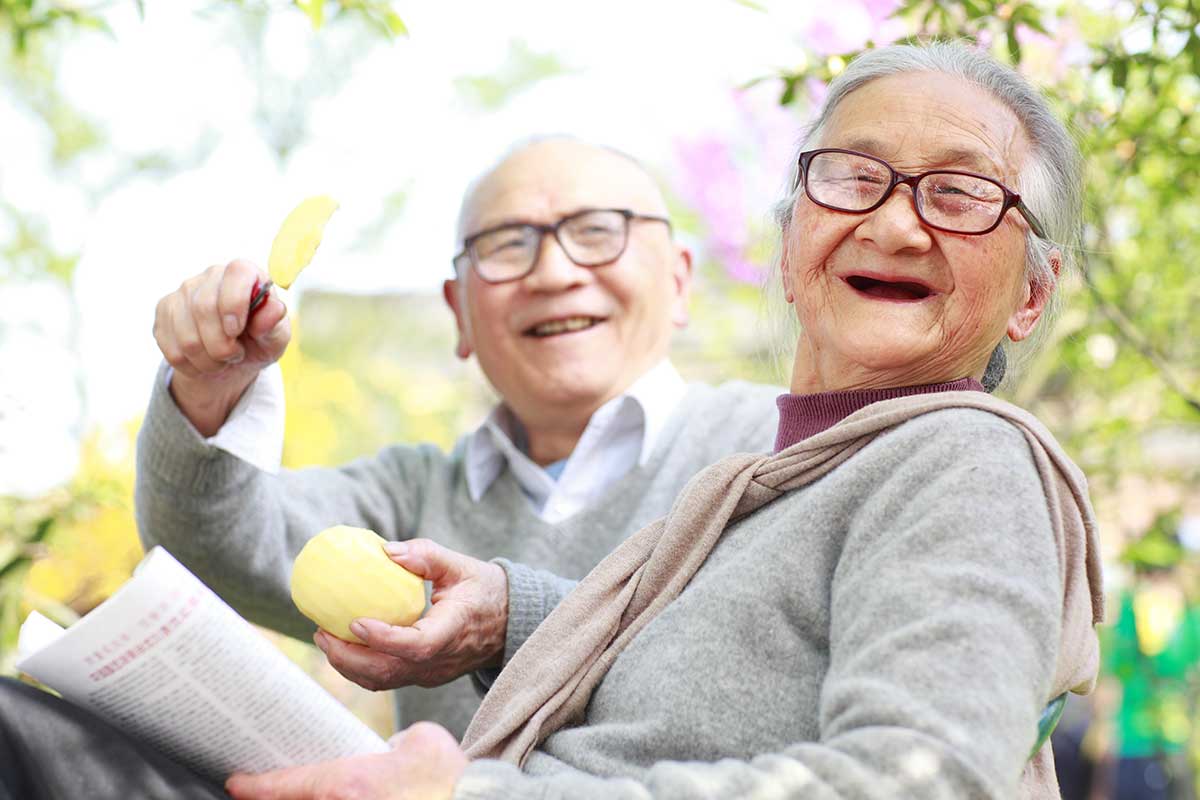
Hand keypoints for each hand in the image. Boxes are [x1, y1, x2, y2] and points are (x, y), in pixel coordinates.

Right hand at [153, 259, 290, 435]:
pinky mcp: (164, 310)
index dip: (235, 304)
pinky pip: (172, 349)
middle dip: (222, 346)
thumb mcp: (276, 337)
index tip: (237, 331)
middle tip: (236, 355)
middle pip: (204, 308)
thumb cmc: (259, 340)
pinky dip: (191, 366)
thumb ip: (275, 323)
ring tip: (222, 361)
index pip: (237, 273)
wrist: (233, 358)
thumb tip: (274, 308)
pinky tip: (204, 362)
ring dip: (208, 361)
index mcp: (245, 273)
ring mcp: (183, 291)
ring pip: (186, 336)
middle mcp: (212, 275)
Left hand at [225, 721, 465, 799]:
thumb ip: (394, 743)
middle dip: (279, 798)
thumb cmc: (447, 777)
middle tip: (265, 790)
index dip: (255, 785)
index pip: (287, 785)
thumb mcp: (420, 739)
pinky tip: (350, 794)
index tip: (236, 782)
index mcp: (347, 783)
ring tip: (303, 790)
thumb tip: (389, 751)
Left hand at [314, 539, 507, 690]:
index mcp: (454, 631)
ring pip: (383, 680)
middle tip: (321, 631)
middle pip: (389, 672)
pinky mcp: (423, 676)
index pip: (418, 645)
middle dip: (348, 657)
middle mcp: (441, 660)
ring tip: (324, 637)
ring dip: (348, 664)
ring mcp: (431, 674)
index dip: (384, 638)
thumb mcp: (462, 565)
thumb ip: (426, 555)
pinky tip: (343, 644)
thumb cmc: (484, 590)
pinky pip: (387, 678)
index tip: (355, 621)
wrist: (508, 624)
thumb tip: (386, 550)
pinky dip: (360, 666)